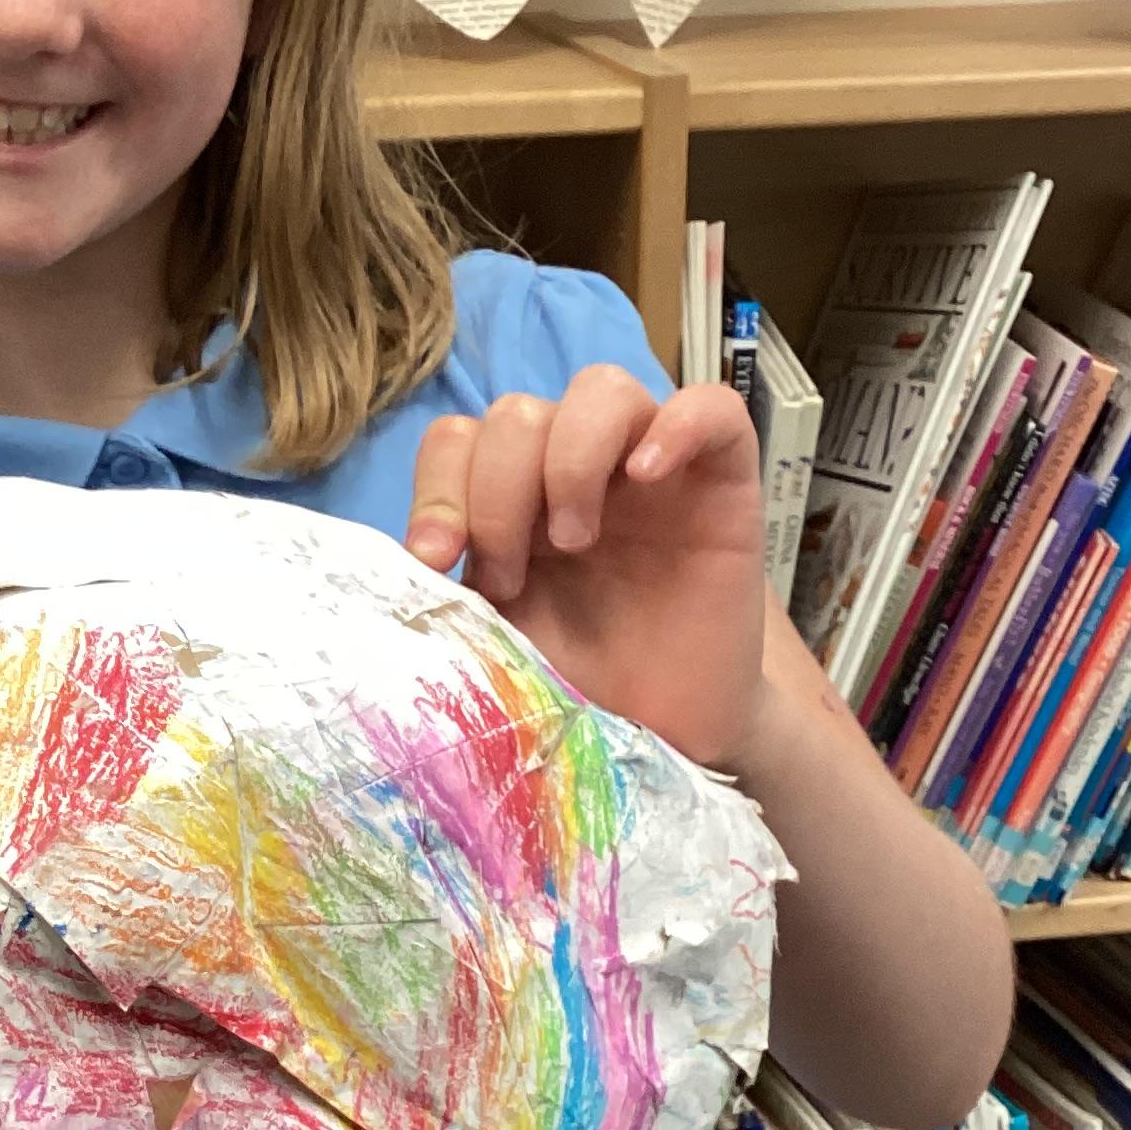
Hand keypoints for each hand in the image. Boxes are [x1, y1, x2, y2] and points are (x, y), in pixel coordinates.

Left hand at [405, 366, 765, 774]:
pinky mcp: (723, 483)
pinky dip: (676, 425)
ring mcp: (652, 469)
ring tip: (575, 540)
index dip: (438, 486)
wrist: (672, 741)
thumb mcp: (499, 640)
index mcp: (512, 502)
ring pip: (601, 389)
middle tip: (512, 576)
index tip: (436, 559)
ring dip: (568, 459)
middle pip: (518, 412)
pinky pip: (713, 410)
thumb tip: (407, 560)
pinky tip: (647, 477)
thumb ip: (455, 590)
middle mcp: (576, 470)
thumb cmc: (585, 690)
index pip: (459, 438)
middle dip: (497, 492)